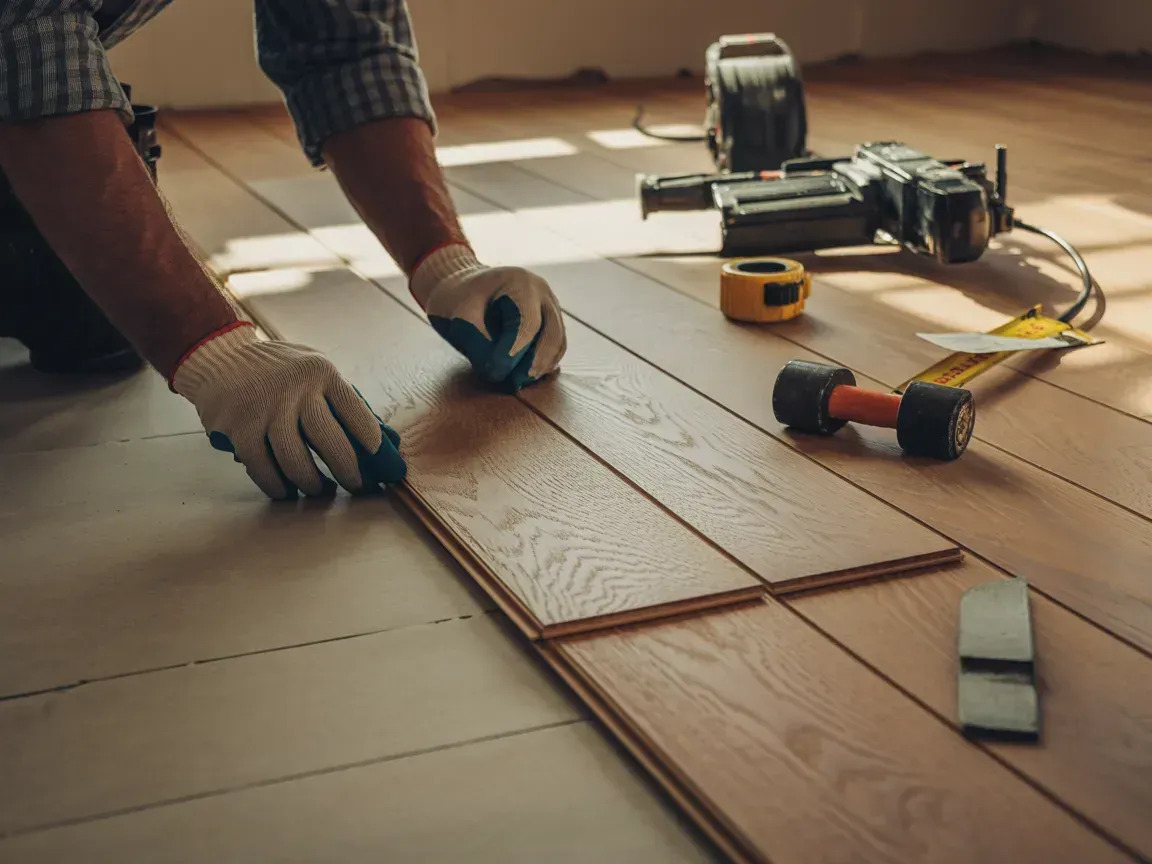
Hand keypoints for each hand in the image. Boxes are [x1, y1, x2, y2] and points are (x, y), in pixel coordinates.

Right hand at [171, 323, 405, 499]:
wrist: (220, 357)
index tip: (382, 464)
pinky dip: (277, 485)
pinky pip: (262, 467)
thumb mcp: (316, 371)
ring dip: (312, 484)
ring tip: (320, 490)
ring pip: (296, 461)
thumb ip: (346, 401)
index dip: (373, 444)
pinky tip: (287, 490)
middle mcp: (295, 388)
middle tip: (357, 486)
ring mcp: (265, 408)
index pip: (356, 413)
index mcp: (321, 372)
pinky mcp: (239, 427)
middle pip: (331, 442)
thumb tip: (389, 440)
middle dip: (349, 472)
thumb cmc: (282, 371)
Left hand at [410, 244, 565, 391]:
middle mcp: (542, 292)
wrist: (460, 286)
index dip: (515, 351)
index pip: (527, 323)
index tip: (497, 372)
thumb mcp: (460, 318)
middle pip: (552, 333)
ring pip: (558, 342)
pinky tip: (526, 375)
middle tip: (516, 382)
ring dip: (542, 365)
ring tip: (520, 381)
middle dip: (536, 362)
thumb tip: (500, 373)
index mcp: (520, 283)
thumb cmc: (457, 298)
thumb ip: (479, 344)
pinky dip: (544, 363)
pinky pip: (556, 346)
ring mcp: (549, 306)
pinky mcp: (549, 322)